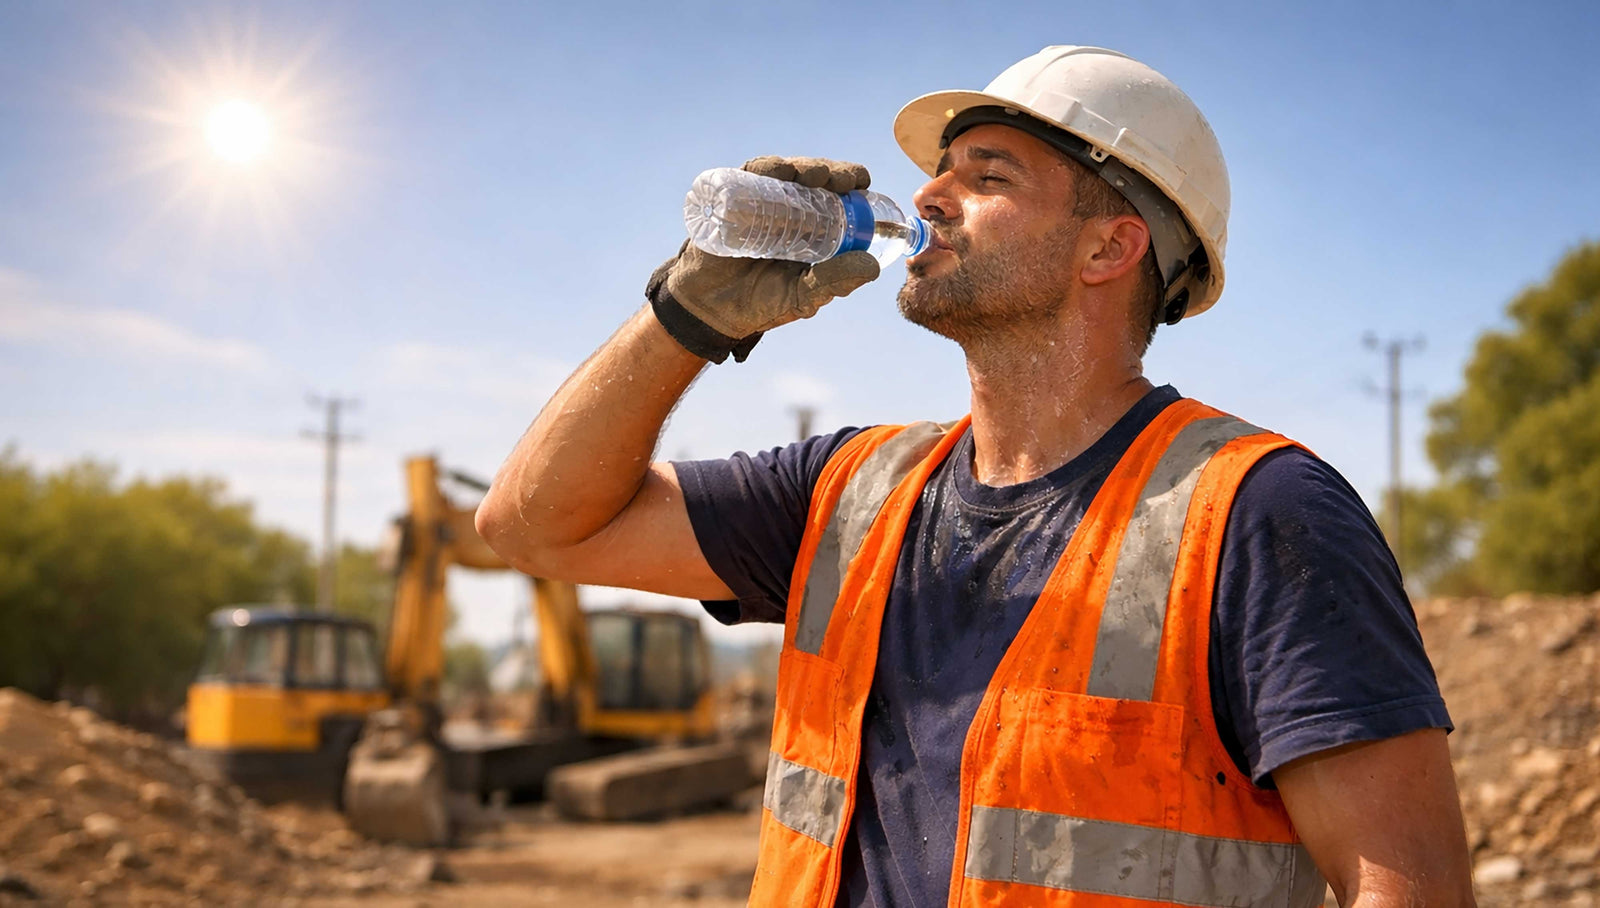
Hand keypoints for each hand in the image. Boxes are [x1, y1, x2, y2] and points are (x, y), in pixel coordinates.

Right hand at [646, 156, 880, 362]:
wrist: (713, 309)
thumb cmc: (761, 302)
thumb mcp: (804, 295)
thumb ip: (835, 282)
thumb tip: (873, 266)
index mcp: (811, 227)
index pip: (836, 196)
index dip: (851, 183)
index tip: (864, 183)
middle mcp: (788, 208)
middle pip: (816, 179)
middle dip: (834, 172)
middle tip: (844, 180)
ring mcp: (760, 201)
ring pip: (788, 172)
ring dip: (806, 167)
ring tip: (817, 176)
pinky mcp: (732, 198)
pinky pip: (751, 175)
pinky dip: (768, 168)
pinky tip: (780, 170)